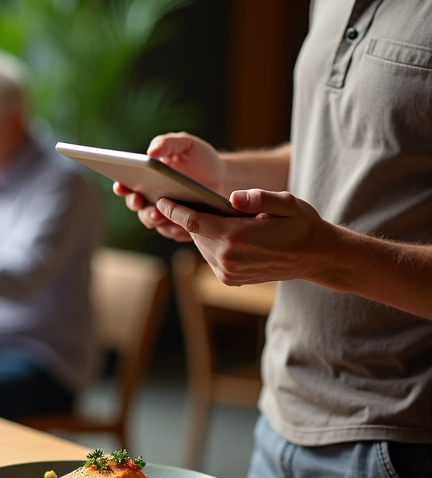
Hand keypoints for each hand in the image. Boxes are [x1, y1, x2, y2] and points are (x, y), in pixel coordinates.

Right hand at [113, 132, 226, 242]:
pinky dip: (173, 228)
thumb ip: (168, 143)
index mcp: (145, 178)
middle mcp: (149, 198)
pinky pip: (171, 231)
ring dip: (152, 217)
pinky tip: (177, 224)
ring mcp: (162, 214)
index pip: (127, 183)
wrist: (224, 178)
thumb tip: (150, 152)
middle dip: (134, 203)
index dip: (121, 186)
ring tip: (158, 213)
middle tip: (138, 200)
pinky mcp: (177, 226)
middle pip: (135, 204)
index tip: (120, 185)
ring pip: (150, 220)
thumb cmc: (200, 158)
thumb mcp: (186, 144)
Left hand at [155, 188, 333, 285]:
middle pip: (195, 233)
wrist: (316, 257)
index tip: (161, 200)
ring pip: (202, 246)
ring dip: (202, 232)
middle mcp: (228, 258)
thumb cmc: (301, 224)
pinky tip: (222, 233)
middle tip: (183, 201)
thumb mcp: (285, 202)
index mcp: (237, 237)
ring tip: (205, 215)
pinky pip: (211, 257)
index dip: (175, 210)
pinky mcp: (230, 280)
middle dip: (189, 218)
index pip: (193, 222)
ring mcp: (228, 272)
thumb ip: (257, 197)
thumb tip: (231, 198)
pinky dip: (212, 244)